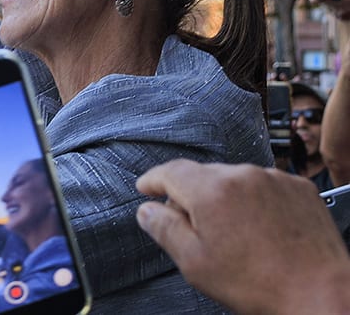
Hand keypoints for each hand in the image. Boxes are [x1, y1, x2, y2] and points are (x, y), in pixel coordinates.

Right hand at [136, 160, 349, 314]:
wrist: (320, 294)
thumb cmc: (259, 284)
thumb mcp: (194, 263)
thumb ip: (164, 230)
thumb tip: (146, 210)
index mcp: (211, 190)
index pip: (170, 171)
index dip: (153, 180)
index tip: (146, 187)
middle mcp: (242, 175)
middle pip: (202, 176)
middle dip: (191, 196)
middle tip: (192, 228)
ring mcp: (273, 178)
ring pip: (234, 180)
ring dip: (225, 198)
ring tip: (233, 235)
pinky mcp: (298, 187)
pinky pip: (264, 185)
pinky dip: (254, 201)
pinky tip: (258, 229)